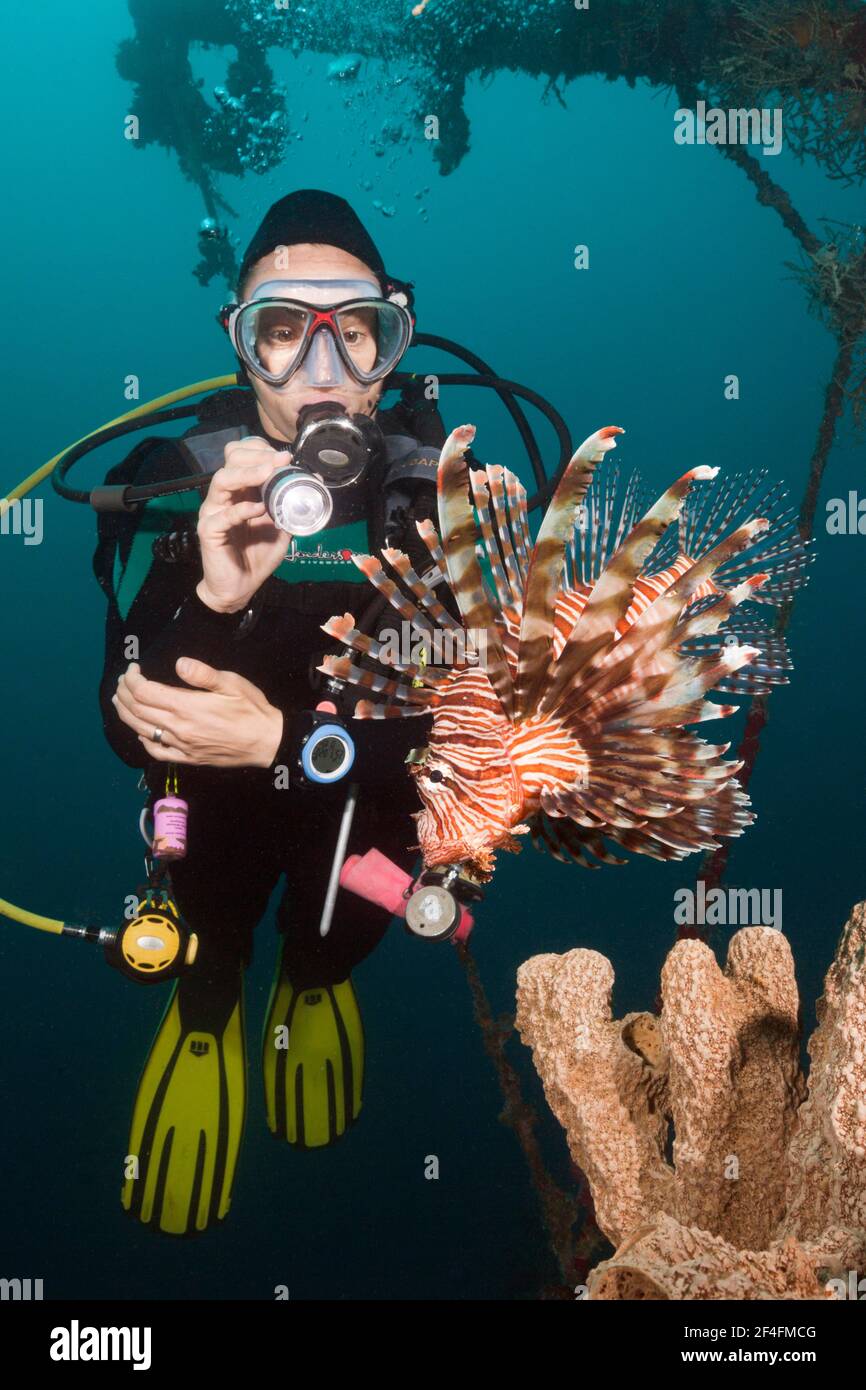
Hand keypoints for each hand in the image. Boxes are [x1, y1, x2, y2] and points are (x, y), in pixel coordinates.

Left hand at [113, 660, 283, 767]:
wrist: (268, 742)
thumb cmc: (252, 710)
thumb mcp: (232, 684)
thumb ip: (203, 674)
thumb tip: (179, 664)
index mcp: (187, 707)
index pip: (145, 692)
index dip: (133, 679)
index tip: (133, 668)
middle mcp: (179, 728)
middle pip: (138, 710)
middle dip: (124, 693)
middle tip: (123, 681)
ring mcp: (181, 746)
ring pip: (142, 730)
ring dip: (126, 714)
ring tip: (121, 700)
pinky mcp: (188, 758)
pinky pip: (157, 751)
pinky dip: (143, 740)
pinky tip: (141, 731)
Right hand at [196, 437, 292, 613]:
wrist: (240, 587)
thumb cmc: (257, 555)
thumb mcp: (281, 527)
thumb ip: (292, 506)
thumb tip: (313, 480)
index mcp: (240, 490)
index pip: (242, 456)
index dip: (260, 450)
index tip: (285, 456)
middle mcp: (224, 496)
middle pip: (230, 460)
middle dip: (256, 456)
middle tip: (280, 460)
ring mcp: (214, 512)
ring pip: (222, 480)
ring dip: (247, 473)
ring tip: (268, 473)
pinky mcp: (209, 531)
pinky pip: (222, 516)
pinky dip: (241, 510)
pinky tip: (259, 508)